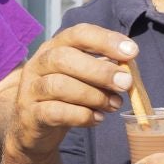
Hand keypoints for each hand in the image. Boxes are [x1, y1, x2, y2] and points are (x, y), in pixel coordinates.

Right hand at [6, 23, 138, 157]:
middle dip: (100, 70)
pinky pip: (55, 112)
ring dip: (93, 96)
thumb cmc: (64, 98)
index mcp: (54, 47)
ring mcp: (30, 89)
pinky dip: (81, 116)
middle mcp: (38, 63)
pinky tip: (97, 119)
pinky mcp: (30, 114)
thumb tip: (128, 71)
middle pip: (64, 58)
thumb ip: (102, 71)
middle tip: (126, 83)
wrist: (32, 129)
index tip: (132, 51)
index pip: (78, 34)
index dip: (105, 40)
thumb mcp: (82, 79)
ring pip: (59, 86)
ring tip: (113, 105)